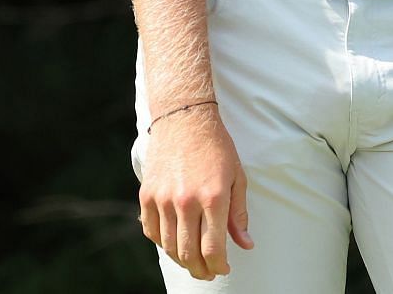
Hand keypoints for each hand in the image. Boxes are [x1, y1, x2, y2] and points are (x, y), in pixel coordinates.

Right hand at [138, 103, 253, 279]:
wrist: (184, 118)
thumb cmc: (217, 147)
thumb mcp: (237, 177)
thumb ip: (239, 214)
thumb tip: (245, 244)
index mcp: (213, 196)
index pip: (213, 247)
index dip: (219, 265)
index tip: (224, 269)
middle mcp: (186, 201)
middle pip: (188, 252)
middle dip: (200, 269)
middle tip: (208, 273)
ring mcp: (163, 199)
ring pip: (168, 246)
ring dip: (182, 260)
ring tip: (193, 262)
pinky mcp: (147, 195)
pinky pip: (151, 231)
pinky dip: (162, 243)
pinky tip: (174, 243)